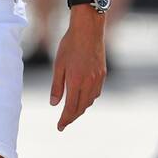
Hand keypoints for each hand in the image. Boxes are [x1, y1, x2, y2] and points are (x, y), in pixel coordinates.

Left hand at [50, 12, 106, 130]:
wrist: (88, 30)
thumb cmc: (69, 46)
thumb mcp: (58, 65)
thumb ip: (56, 86)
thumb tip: (54, 104)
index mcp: (76, 81)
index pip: (70, 108)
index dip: (64, 119)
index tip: (59, 127)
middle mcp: (89, 83)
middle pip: (81, 107)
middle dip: (72, 117)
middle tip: (64, 122)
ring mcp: (98, 79)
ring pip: (90, 101)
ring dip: (81, 108)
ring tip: (71, 111)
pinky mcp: (102, 74)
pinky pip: (96, 92)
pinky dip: (88, 99)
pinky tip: (82, 97)